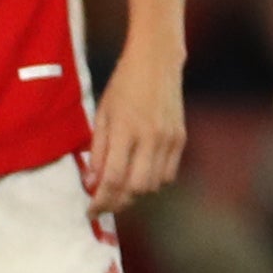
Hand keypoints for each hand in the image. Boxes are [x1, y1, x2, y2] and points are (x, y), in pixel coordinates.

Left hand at [86, 45, 186, 212]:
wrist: (157, 60)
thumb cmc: (123, 84)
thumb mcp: (102, 113)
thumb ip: (98, 149)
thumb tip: (93, 182)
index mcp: (125, 129)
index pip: (112, 179)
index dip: (100, 201)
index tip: (91, 211)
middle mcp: (150, 137)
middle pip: (136, 189)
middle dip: (118, 202)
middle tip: (104, 203)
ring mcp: (169, 139)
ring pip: (154, 185)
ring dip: (135, 192)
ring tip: (122, 187)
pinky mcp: (181, 138)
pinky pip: (168, 174)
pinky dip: (153, 181)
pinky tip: (141, 173)